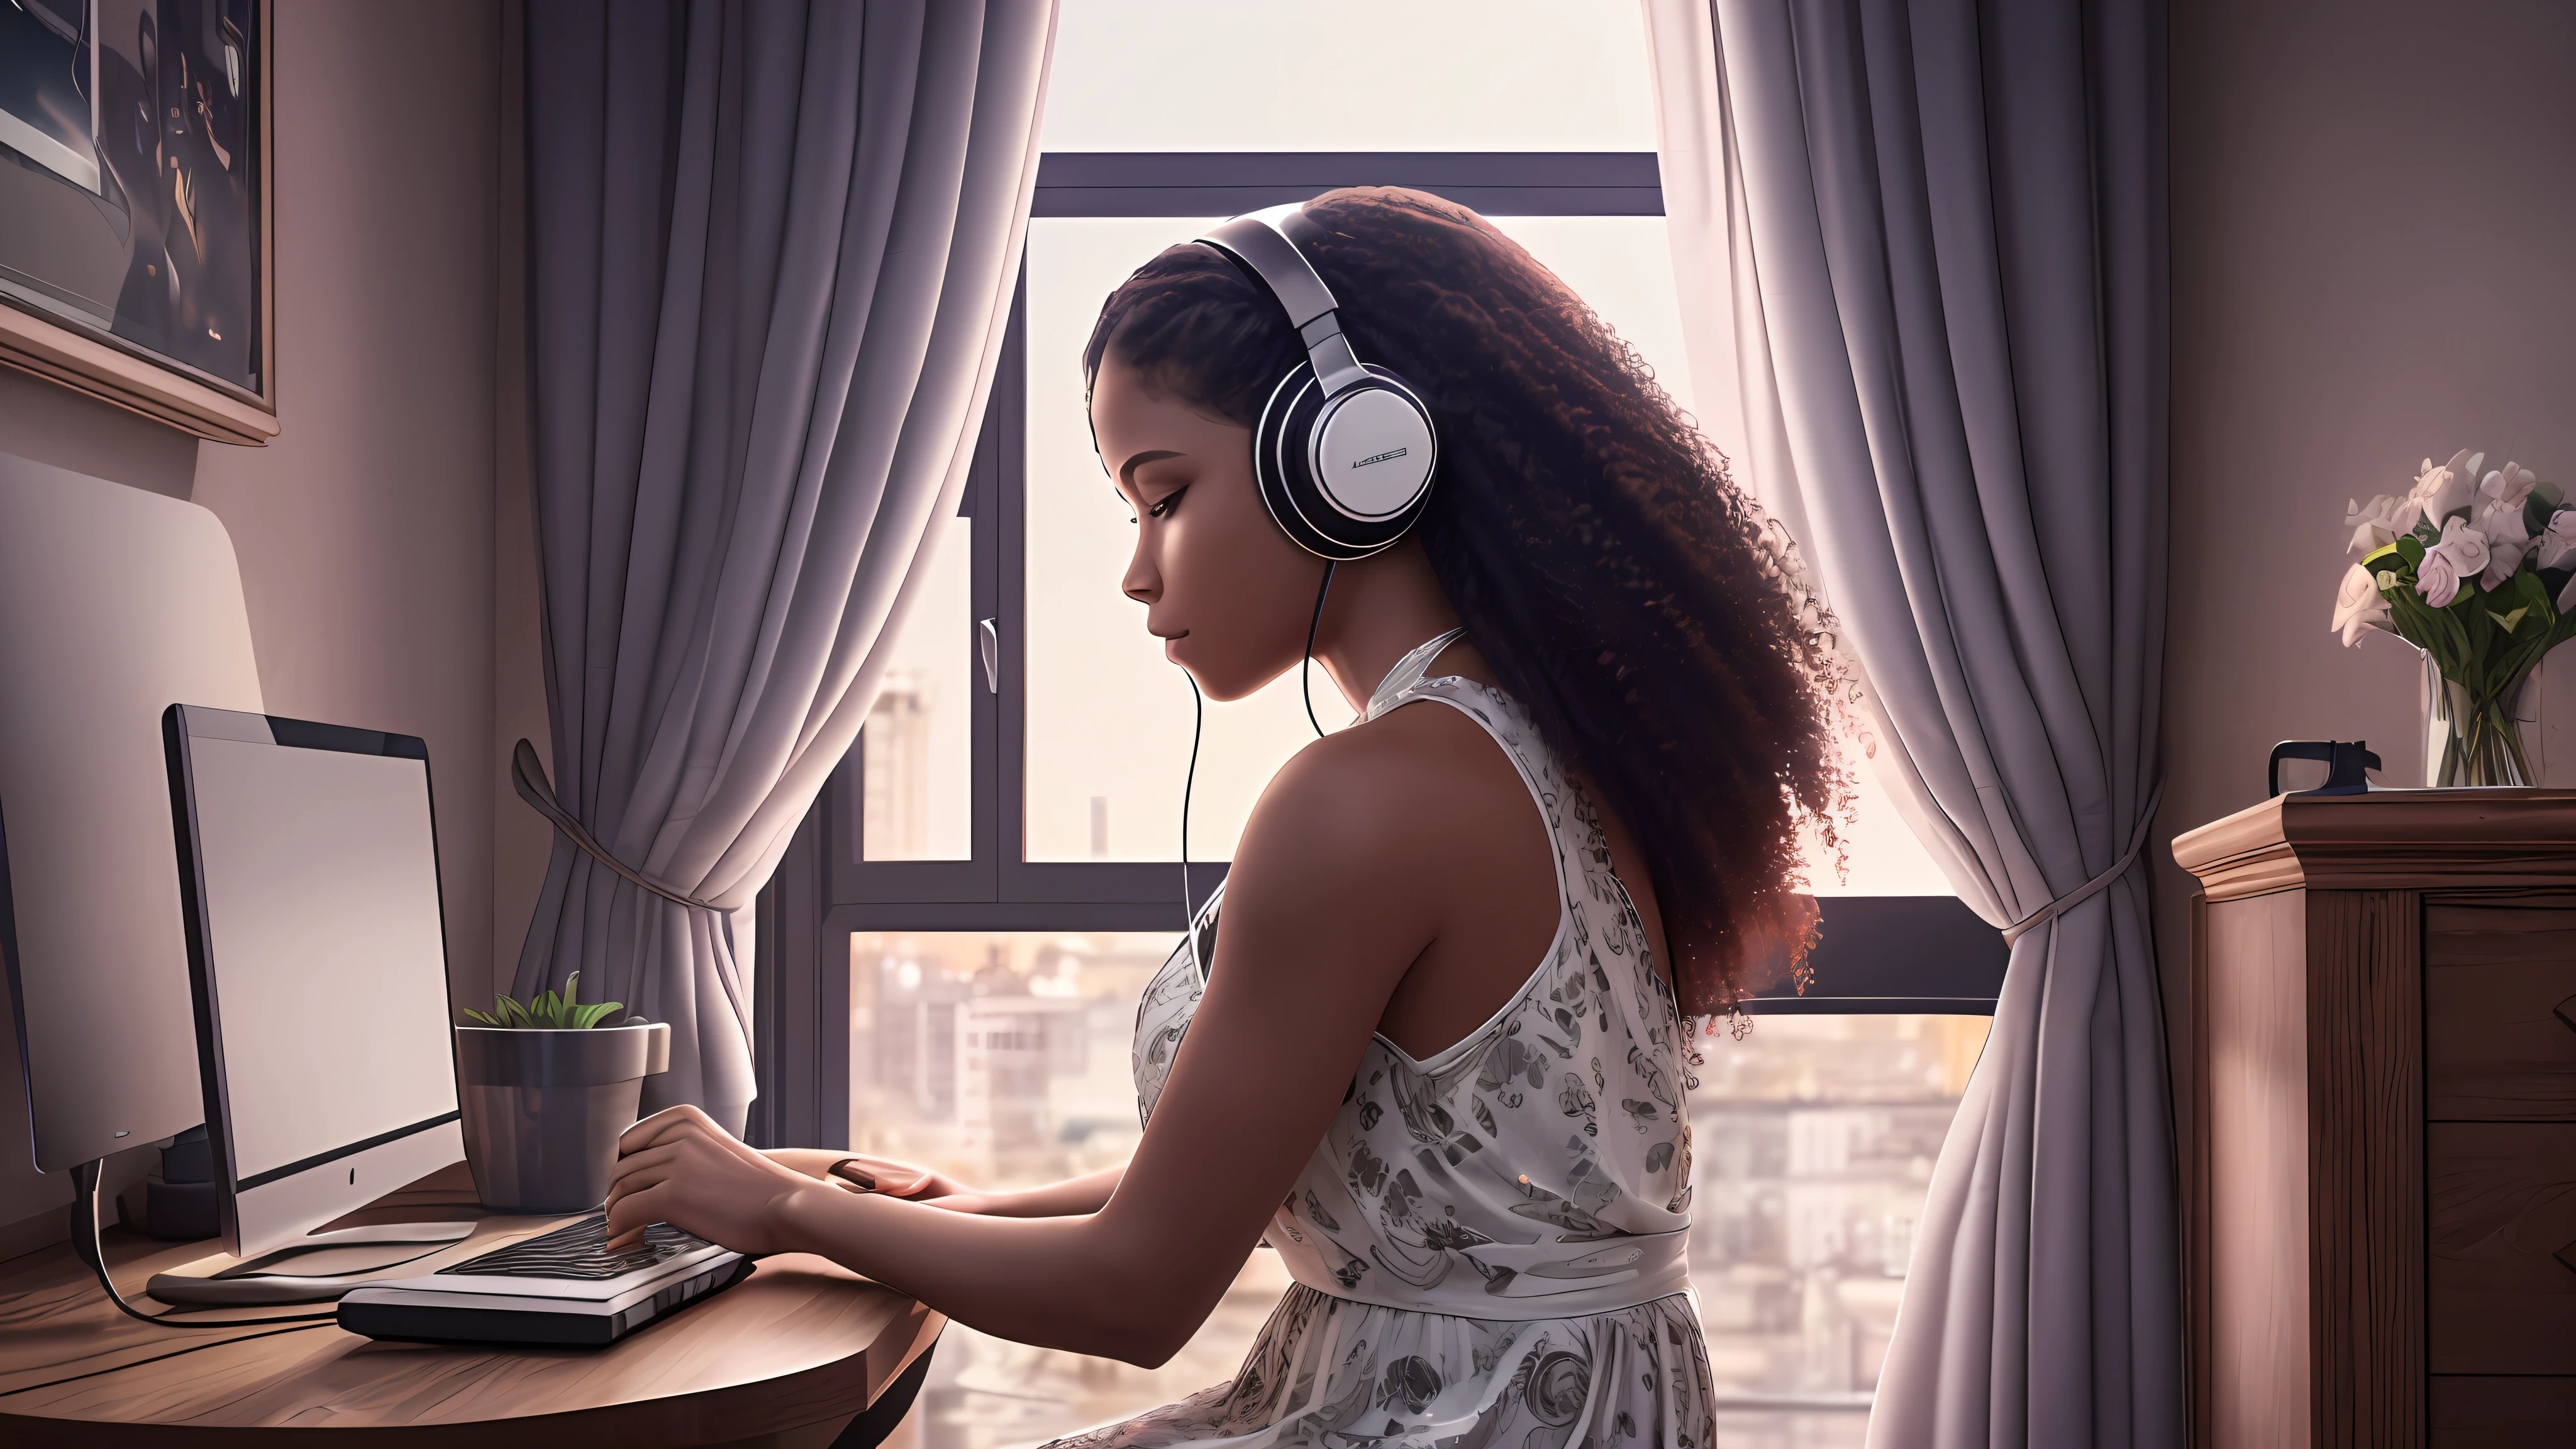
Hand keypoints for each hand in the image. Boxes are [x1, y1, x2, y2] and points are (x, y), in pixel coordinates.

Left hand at [605, 1104, 827, 1253]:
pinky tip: (629, 1240)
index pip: (629, 1141)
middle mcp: (679, 1135)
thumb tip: (645, 1178)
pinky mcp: (674, 1196)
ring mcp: (677, 1163)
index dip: (623, 1170)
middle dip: (617, 1196)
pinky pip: (627, 1212)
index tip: (626, 1191)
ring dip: (617, 1215)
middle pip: (623, 1167)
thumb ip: (685, 1152)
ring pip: (621, 1189)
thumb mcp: (716, 1150)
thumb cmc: (758, 1187)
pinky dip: (621, 1229)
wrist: (787, 1205)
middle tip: (624, 1218)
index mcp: (688, 1118)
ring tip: (625, 1232)